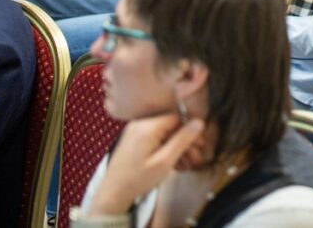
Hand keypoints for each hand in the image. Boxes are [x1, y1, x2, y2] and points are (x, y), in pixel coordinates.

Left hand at [88, 114, 204, 215]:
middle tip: (196, 158)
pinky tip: (174, 163)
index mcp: (147, 126)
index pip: (177, 117)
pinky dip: (166, 149)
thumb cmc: (138, 179)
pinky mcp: (134, 140)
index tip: (200, 146)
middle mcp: (141, 124)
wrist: (112, 194)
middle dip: (185, 142)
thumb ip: (182, 140)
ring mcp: (136, 131)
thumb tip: (200, 122)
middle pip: (171, 126)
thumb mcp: (164, 162)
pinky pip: (156, 139)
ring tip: (187, 165)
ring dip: (177, 148)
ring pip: (165, 134)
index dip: (191, 130)